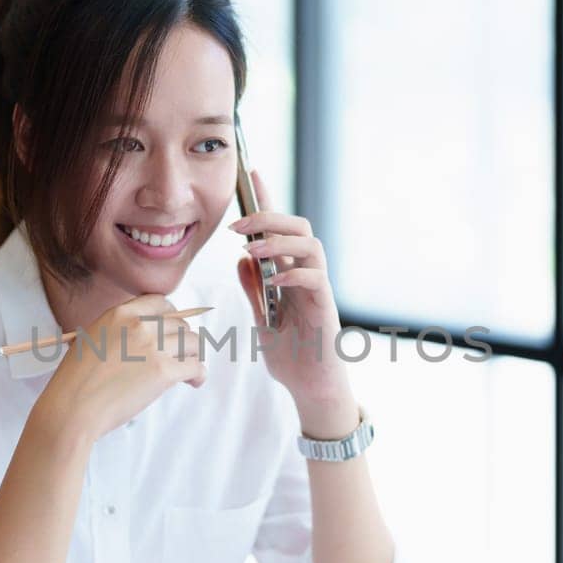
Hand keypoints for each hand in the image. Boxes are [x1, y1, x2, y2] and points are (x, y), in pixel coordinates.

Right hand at [37, 294, 206, 442]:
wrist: (73, 407)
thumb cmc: (76, 381)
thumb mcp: (92, 338)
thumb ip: (120, 330)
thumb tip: (147, 335)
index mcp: (120, 313)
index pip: (161, 303)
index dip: (172, 316)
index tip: (172, 329)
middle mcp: (140, 325)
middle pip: (180, 324)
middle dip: (183, 340)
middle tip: (179, 356)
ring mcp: (154, 347)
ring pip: (193, 343)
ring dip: (192, 356)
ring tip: (187, 370)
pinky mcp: (164, 371)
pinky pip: (195, 367)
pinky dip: (198, 375)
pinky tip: (193, 382)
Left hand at [233, 169, 356, 433]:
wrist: (309, 388)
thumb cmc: (290, 355)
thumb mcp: (261, 318)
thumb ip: (254, 288)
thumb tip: (241, 258)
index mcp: (288, 273)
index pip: (279, 229)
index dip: (266, 200)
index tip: (250, 173)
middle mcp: (306, 274)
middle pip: (298, 226)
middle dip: (269, 217)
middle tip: (237, 226)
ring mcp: (317, 289)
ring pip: (310, 244)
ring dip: (278, 241)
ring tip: (251, 250)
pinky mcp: (325, 307)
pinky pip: (315, 278)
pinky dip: (292, 274)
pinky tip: (272, 281)